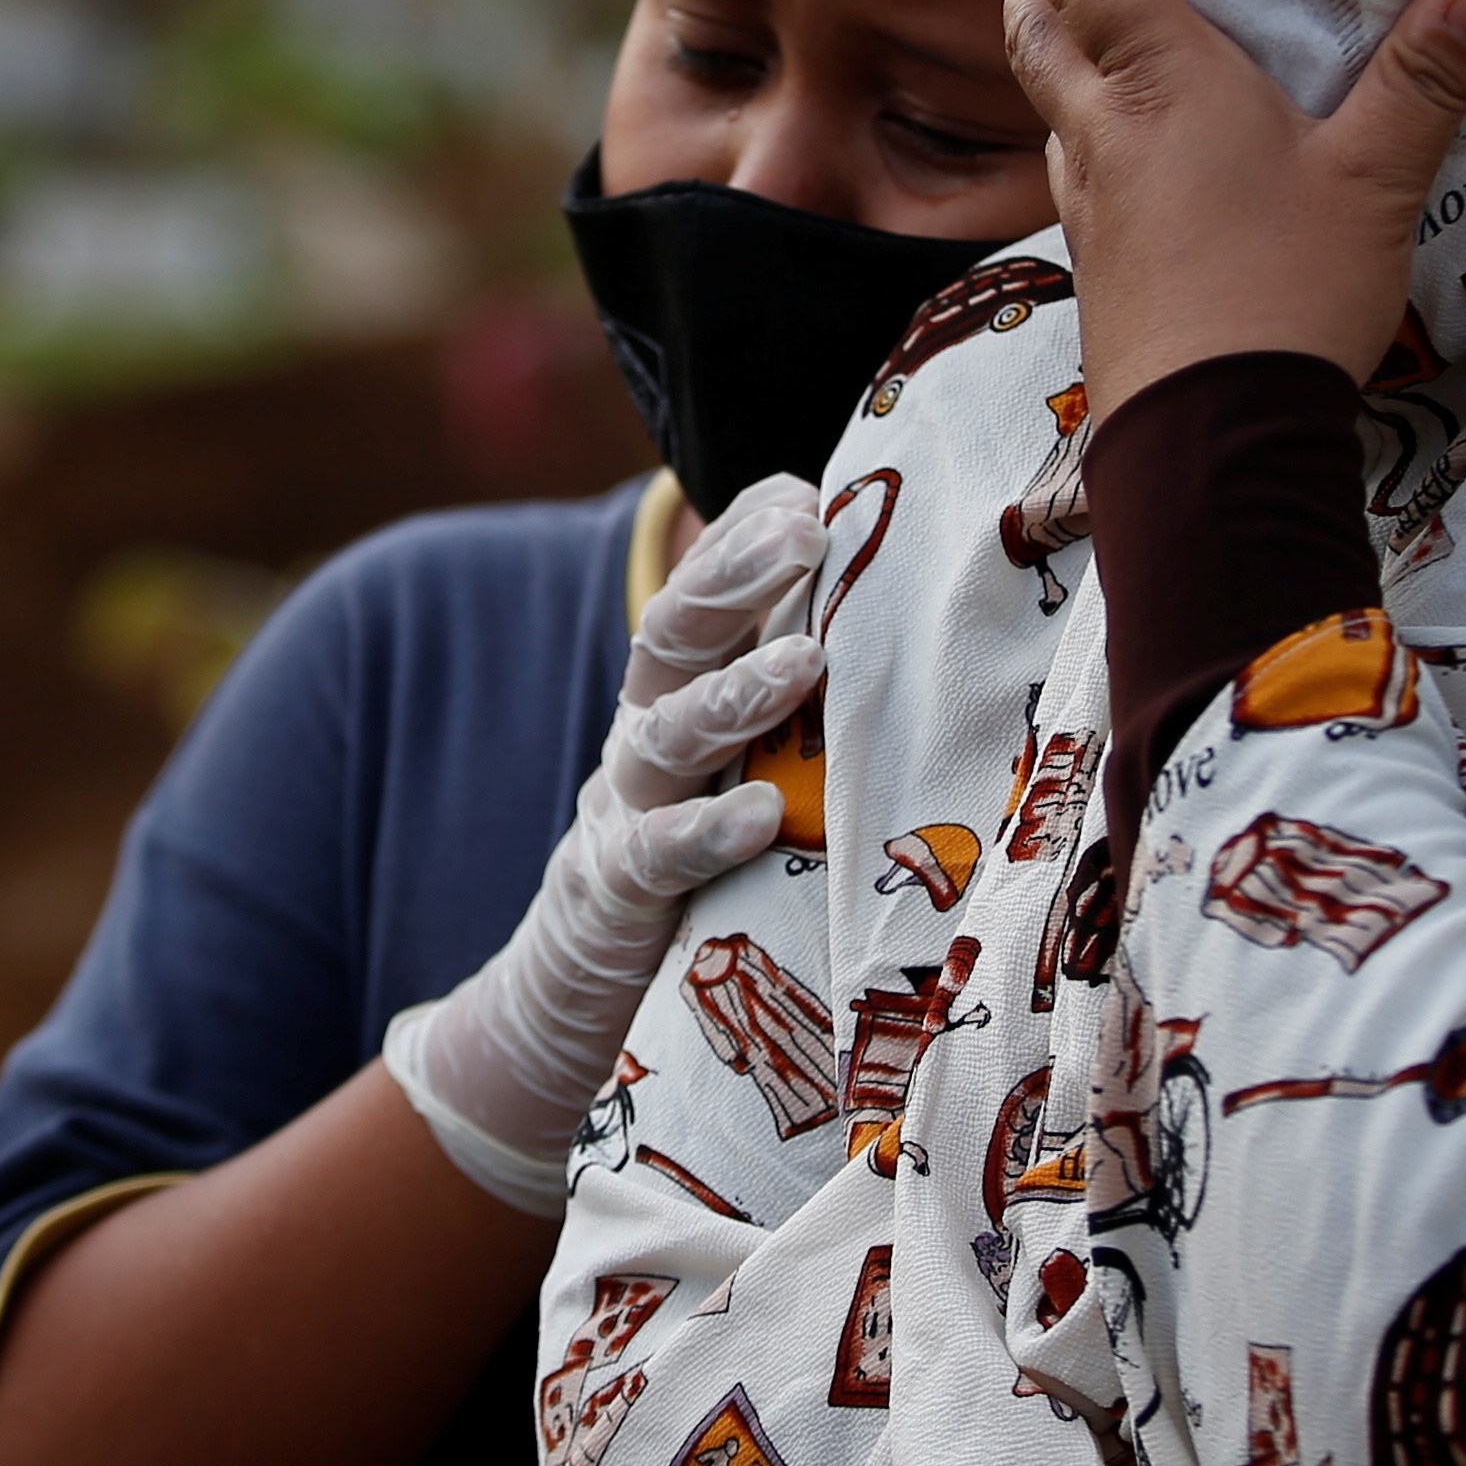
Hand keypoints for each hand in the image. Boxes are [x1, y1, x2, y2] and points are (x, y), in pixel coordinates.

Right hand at [382, 474, 830, 1208]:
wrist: (586, 975)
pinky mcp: (622, 889)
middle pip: (674, 631)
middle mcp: (644, 729)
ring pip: (670, 734)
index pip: (700, 587)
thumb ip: (787, 679)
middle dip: (736, 574)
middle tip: (806, 532)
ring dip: (736, 691)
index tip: (811, 491)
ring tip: (806, 661)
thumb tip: (879, 586)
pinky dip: (707, 830)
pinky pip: (661, 853)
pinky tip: (761, 814)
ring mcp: (627, 806)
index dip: (745, 534)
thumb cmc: (697, 841)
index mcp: (675, 685)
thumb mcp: (738, 750)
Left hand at [1005, 0, 1465, 406]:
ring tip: (1082, 26)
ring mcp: (1093, 205)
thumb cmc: (1285, 292)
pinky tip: (1127, 152)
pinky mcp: (1103, 267)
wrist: (1212, 440)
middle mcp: (1106, 130)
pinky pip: (1076, 171)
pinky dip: (1085, 131)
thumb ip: (1430, 78)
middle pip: (1038, 26)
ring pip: (1049, 101)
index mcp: (1159, 79)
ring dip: (1053, 49)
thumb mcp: (1378, 176)